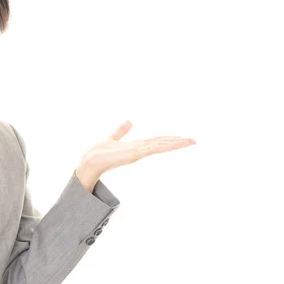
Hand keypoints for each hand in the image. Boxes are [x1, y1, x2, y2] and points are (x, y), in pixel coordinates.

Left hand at [79, 120, 195, 180]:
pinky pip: (151, 149)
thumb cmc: (99, 153)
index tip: (183, 138)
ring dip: (175, 143)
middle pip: (162, 143)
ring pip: (160, 146)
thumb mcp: (112, 138)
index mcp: (137, 146)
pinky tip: (172, 144)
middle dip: (177, 142)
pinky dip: (163, 146)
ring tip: (190, 141)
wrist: (90, 161)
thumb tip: (128, 122)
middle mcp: (140, 150)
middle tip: (194, 141)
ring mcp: (138, 152)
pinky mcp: (134, 154)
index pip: (157, 141)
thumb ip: (121, 131)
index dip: (170, 139)